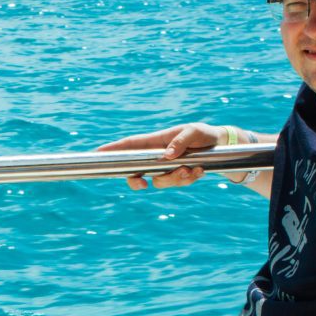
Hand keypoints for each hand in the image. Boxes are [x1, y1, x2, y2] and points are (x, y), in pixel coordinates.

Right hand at [97, 122, 221, 189]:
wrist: (219, 145)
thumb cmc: (202, 133)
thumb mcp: (193, 131)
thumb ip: (179, 142)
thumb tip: (166, 156)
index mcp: (155, 141)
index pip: (129, 145)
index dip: (112, 149)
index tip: (96, 154)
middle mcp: (156, 156)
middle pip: (135, 172)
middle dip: (136, 181)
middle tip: (142, 184)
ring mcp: (165, 168)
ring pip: (159, 182)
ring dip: (176, 179)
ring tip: (194, 169)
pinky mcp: (177, 176)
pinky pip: (177, 184)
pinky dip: (189, 179)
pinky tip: (200, 170)